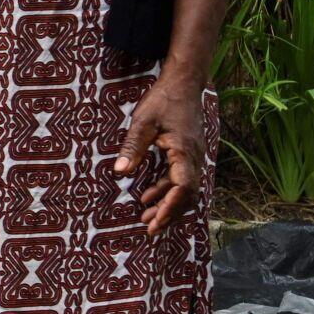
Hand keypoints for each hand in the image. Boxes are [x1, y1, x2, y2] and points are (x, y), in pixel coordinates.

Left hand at [116, 72, 207, 235]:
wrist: (183, 83)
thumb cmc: (163, 100)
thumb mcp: (143, 123)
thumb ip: (133, 148)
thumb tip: (120, 173)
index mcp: (184, 152)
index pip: (183, 188)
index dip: (170, 208)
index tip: (155, 223)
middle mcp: (193, 157)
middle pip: (186, 194)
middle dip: (169, 213)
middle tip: (150, 229)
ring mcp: (192, 155)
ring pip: (184, 188)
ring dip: (166, 204)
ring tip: (146, 218)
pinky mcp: (186, 153)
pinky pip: (180, 178)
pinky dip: (166, 190)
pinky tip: (148, 196)